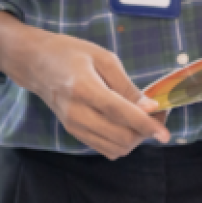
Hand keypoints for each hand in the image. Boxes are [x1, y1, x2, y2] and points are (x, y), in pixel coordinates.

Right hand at [0, 13, 170, 159]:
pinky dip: (122, 142)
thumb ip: (127, 86)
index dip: (146, 125)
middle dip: (145, 132)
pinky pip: (106, 148)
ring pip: (115, 148)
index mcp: (84, 88)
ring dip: (135, 139)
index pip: (120, 114)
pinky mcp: (74, 133)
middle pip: (120, 137)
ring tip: (143, 120)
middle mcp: (76, 113)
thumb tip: (150, 107)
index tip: (165, 133)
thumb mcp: (103, 58)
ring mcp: (73, 126)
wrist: (36, 64)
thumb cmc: (70, 54)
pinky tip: (128, 125)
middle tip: (157, 116)